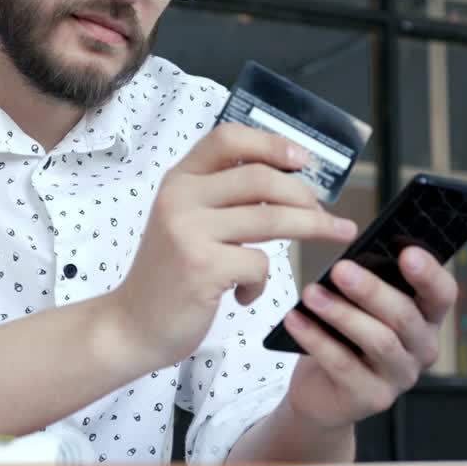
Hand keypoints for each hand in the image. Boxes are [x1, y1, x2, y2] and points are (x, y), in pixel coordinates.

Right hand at [109, 123, 358, 368]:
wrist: (132, 325)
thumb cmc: (171, 274)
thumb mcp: (186, 221)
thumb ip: (223, 197)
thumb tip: (289, 182)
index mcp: (179, 180)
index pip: (227, 140)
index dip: (270, 143)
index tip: (301, 159)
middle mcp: (180, 198)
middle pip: (260, 179)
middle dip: (305, 195)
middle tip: (326, 213)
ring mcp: (188, 232)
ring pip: (270, 218)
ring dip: (312, 226)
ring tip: (334, 233)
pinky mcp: (202, 267)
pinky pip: (258, 263)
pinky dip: (262, 282)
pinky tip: (244, 293)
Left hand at [281, 245, 457, 431]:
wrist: (324, 392)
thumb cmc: (346, 337)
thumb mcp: (361, 308)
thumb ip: (366, 288)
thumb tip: (350, 261)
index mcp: (427, 318)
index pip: (442, 293)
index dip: (429, 273)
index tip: (407, 253)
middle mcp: (423, 348)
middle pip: (404, 316)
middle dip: (371, 290)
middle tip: (340, 269)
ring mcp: (400, 376)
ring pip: (378, 340)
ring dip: (341, 313)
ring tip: (311, 293)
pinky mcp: (374, 398)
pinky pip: (344, 364)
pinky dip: (316, 339)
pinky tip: (296, 320)